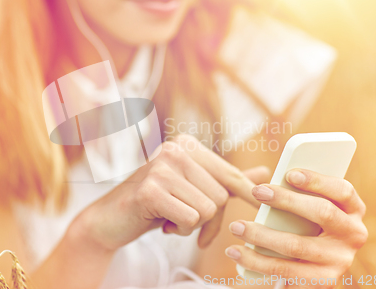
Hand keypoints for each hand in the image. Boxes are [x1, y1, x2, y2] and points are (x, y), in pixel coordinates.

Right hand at [72, 134, 269, 251]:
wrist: (111, 218)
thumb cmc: (155, 203)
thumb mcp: (192, 189)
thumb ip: (226, 180)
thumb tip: (263, 175)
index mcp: (187, 145)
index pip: (229, 175)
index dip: (248, 194)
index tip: (264, 206)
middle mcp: (176, 150)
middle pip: (221, 197)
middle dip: (209, 220)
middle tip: (187, 222)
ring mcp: (162, 168)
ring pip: (207, 210)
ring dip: (191, 225)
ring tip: (170, 217)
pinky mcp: (151, 190)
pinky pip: (190, 219)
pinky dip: (179, 229)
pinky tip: (161, 222)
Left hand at [225, 169, 367, 287]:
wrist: (311, 268)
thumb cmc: (305, 224)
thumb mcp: (309, 207)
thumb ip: (296, 190)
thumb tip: (262, 176)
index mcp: (353, 210)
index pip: (343, 190)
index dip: (318, 180)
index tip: (290, 174)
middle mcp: (353, 235)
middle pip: (322, 213)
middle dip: (286, 200)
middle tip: (256, 191)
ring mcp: (339, 262)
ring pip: (297, 246)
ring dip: (261, 235)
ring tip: (236, 226)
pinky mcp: (321, 282)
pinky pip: (284, 272)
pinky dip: (256, 261)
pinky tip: (236, 252)